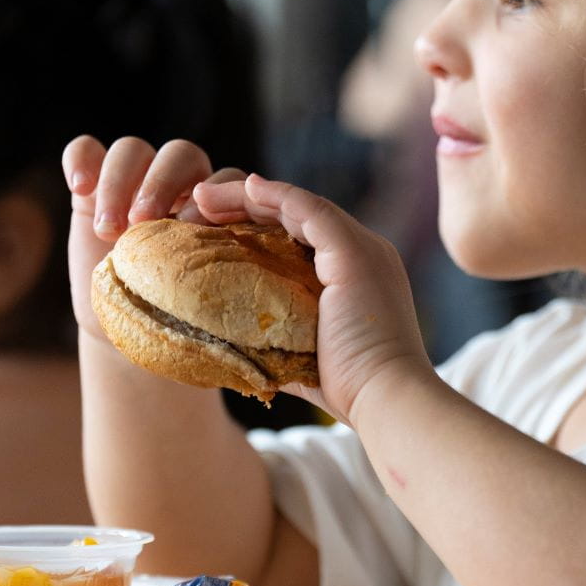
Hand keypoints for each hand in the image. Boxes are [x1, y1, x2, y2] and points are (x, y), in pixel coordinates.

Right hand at [62, 135, 243, 341]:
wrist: (129, 325)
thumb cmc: (175, 314)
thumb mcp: (199, 296)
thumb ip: (215, 271)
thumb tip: (233, 271)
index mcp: (221, 208)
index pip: (225, 178)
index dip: (209, 197)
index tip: (188, 227)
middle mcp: (182, 184)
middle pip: (179, 155)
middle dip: (160, 184)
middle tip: (142, 222)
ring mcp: (136, 179)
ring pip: (132, 150)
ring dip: (119, 182)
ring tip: (107, 230)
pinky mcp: (94, 185)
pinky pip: (86, 149)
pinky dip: (80, 160)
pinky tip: (80, 188)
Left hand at [193, 173, 432, 424]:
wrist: (385, 398)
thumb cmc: (346, 389)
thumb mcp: (304, 356)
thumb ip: (275, 343)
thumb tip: (228, 348)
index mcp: (355, 276)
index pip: (300, 238)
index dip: (255, 228)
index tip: (211, 230)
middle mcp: (364, 254)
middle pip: (296, 216)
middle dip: (245, 206)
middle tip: (199, 204)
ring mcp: (362, 248)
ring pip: (298, 206)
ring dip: (248, 196)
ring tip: (203, 195)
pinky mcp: (354, 250)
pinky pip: (308, 208)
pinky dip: (275, 194)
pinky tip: (244, 187)